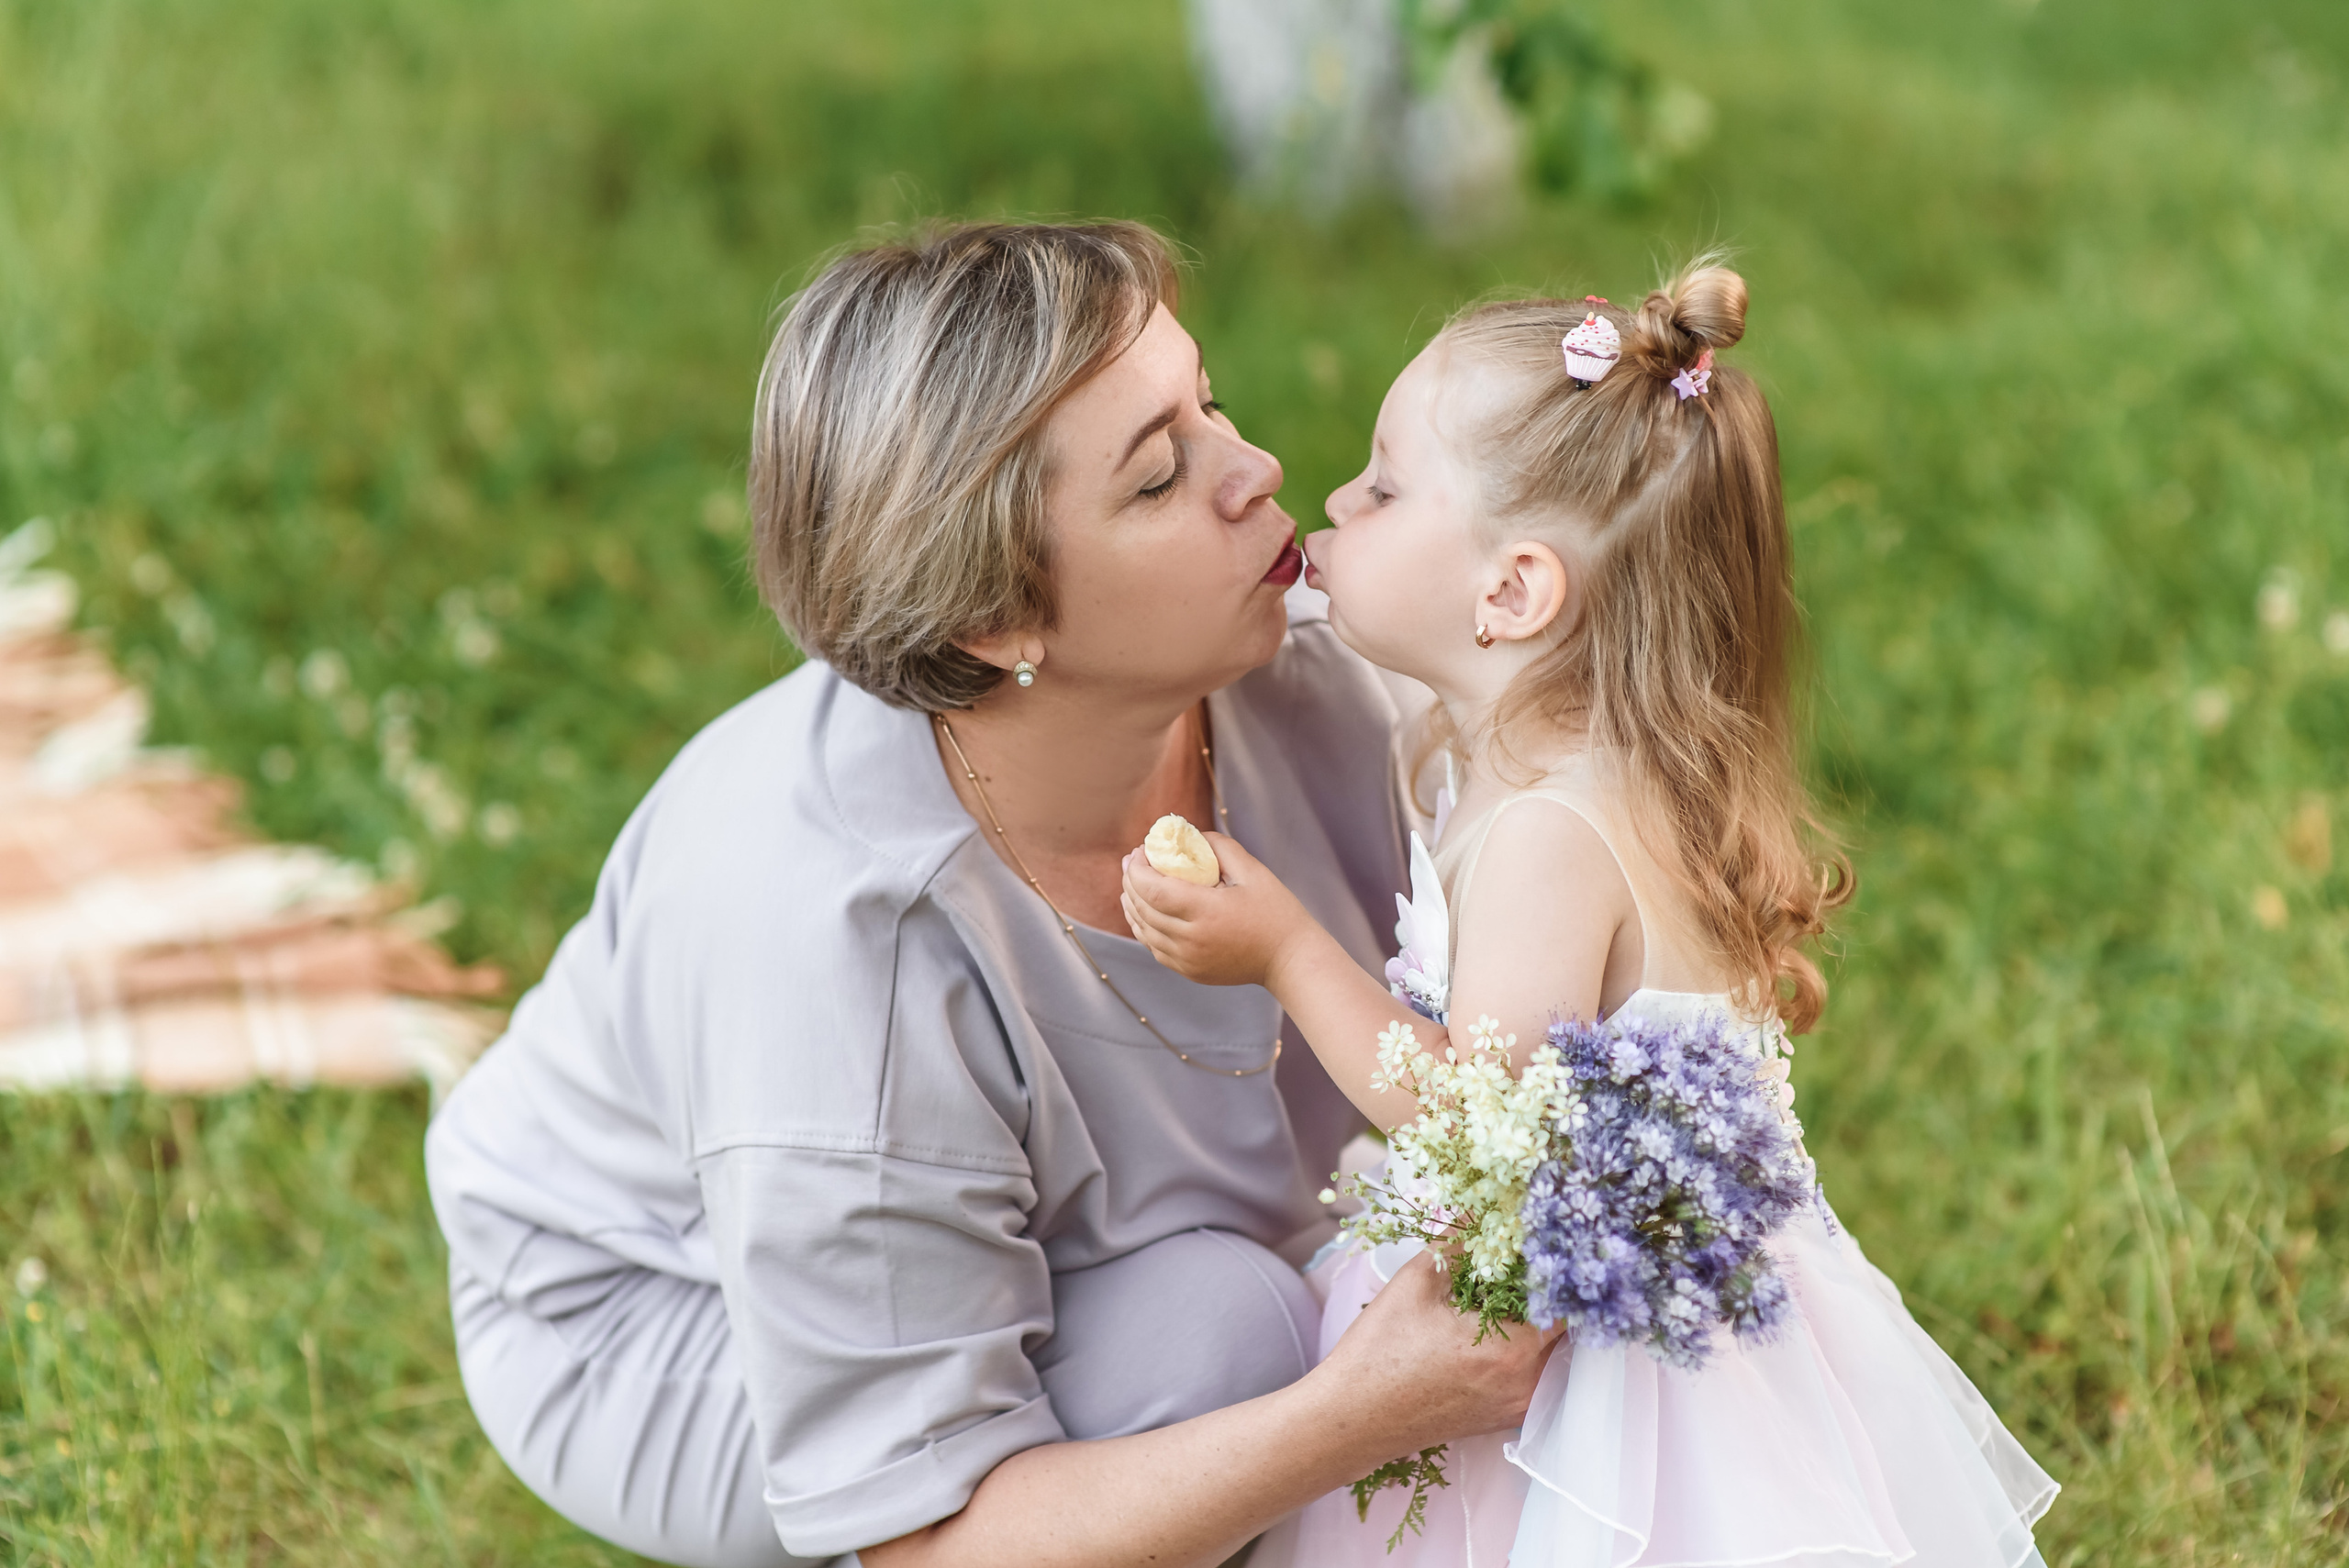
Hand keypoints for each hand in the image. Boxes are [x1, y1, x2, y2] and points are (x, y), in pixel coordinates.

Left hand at [1120, 832, 1317, 988]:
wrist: (1289, 959)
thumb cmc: (1275, 911)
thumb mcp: (1252, 871)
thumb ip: (1218, 847)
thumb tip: (1187, 835)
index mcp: (1206, 912)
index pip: (1153, 889)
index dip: (1138, 869)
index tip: (1139, 850)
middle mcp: (1191, 940)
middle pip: (1143, 908)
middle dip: (1131, 880)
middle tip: (1132, 859)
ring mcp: (1187, 960)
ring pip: (1144, 930)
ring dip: (1131, 904)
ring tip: (1130, 882)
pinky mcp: (1189, 972)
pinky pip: (1154, 947)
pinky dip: (1143, 926)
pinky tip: (1142, 910)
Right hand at [1314, 1250, 1563, 1450]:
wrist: (1352, 1418)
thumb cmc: (1379, 1352)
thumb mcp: (1417, 1282)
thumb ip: (1460, 1239)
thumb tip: (1482, 1204)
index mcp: (1513, 1349)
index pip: (1566, 1302)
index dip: (1560, 1270)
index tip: (1546, 1245)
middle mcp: (1528, 1384)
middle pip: (1566, 1329)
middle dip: (1550, 1293)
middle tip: (1528, 1262)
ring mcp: (1519, 1406)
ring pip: (1554, 1352)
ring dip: (1540, 1320)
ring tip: (1511, 1290)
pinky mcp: (1506, 1417)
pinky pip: (1537, 1374)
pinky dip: (1528, 1347)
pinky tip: (1497, 1325)